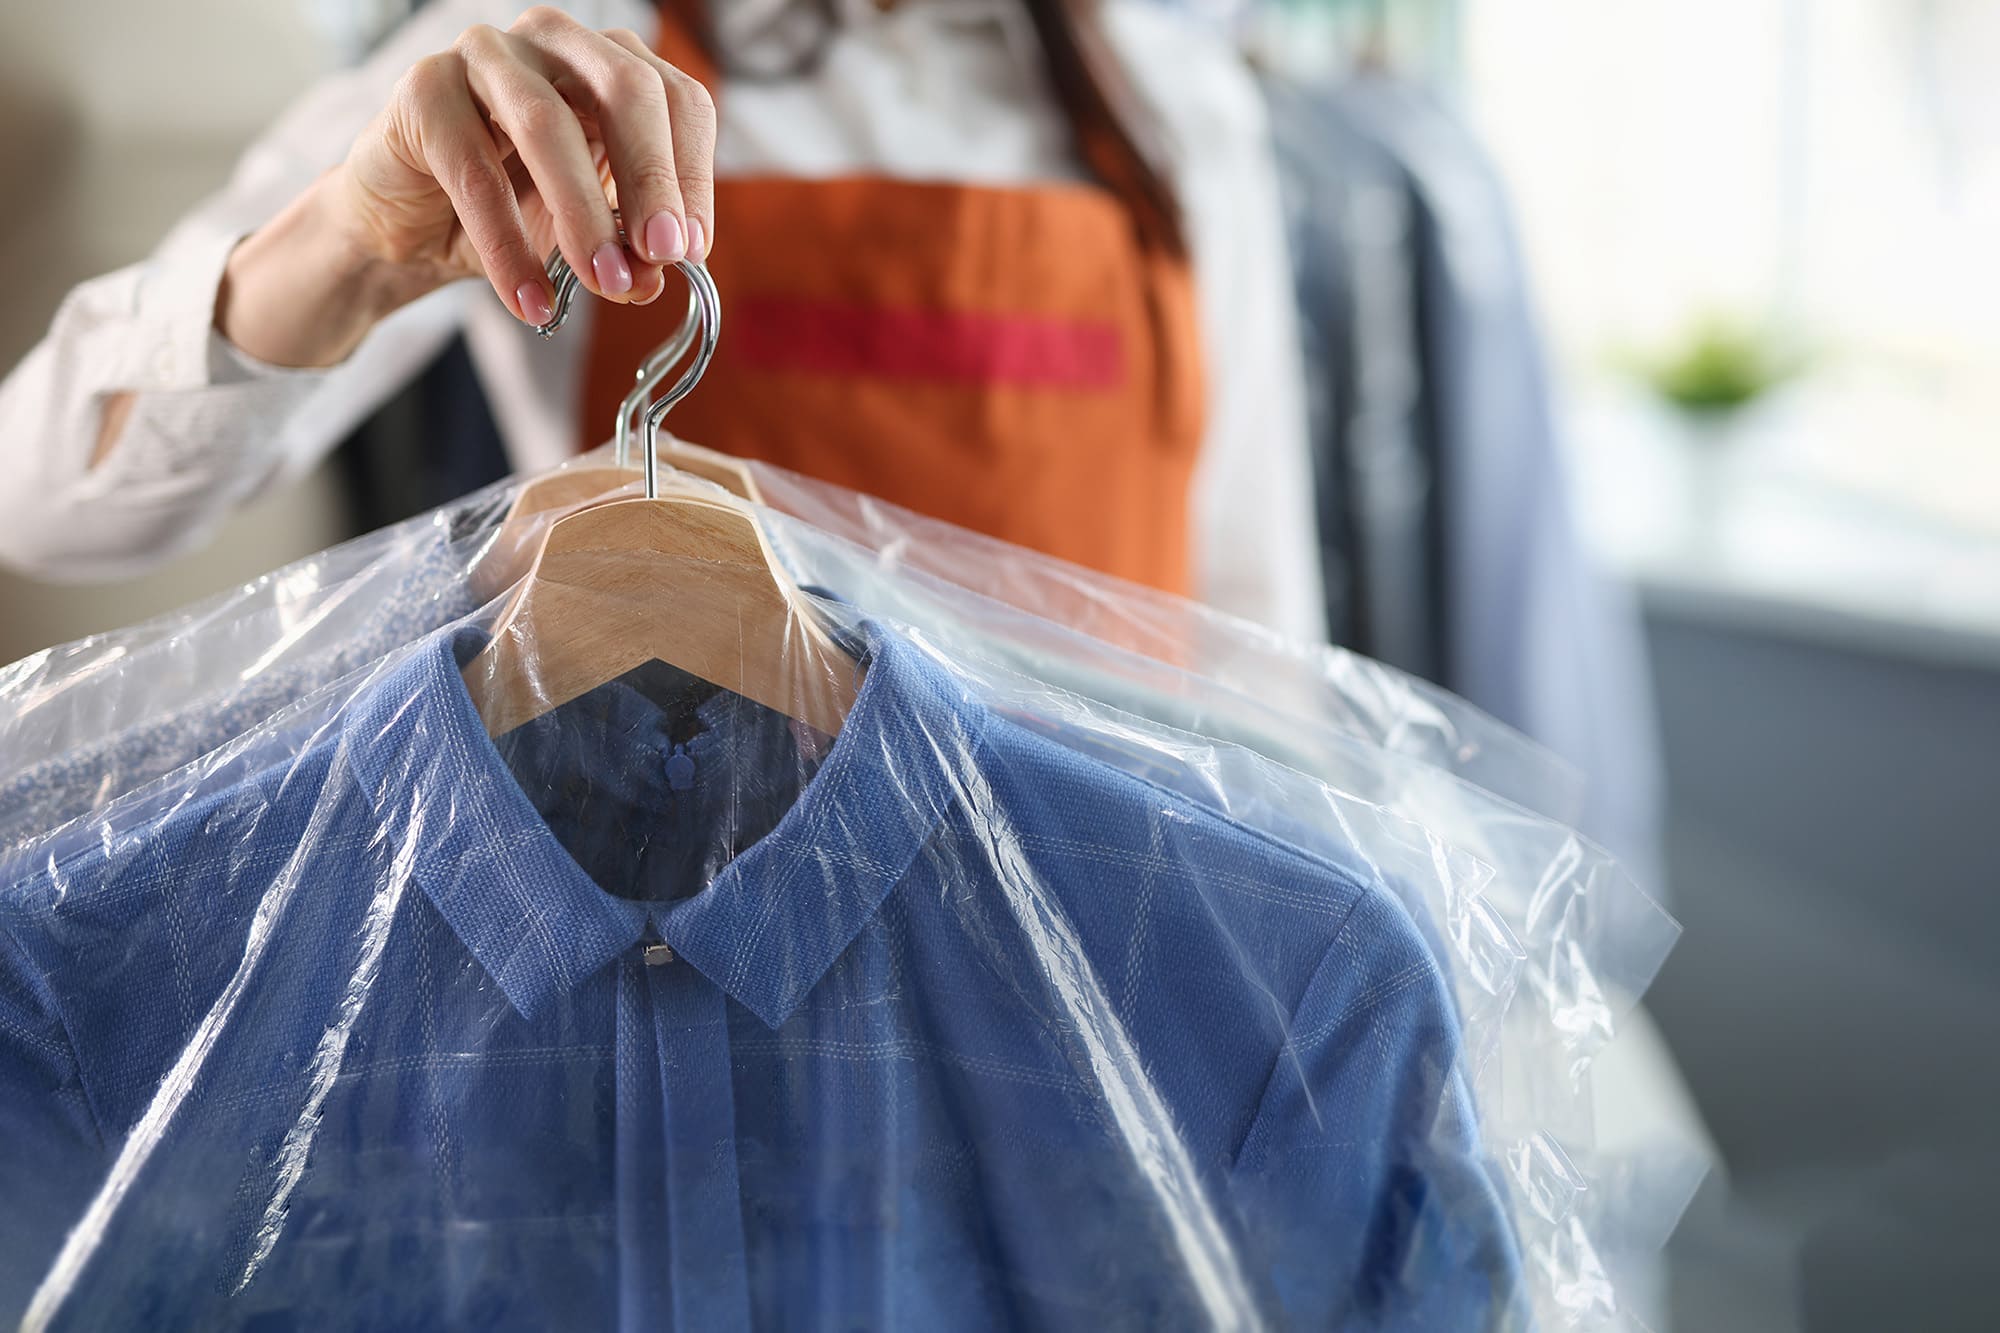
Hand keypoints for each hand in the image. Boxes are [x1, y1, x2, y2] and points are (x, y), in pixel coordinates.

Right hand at [216, 6, 715, 368]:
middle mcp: (555, 42)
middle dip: (651, 180)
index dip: (693, 175)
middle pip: (627, 91)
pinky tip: (532, 301)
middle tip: (661, 256)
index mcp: (611, 65)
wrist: (412, 227)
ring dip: (584, 213)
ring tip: (605, 283)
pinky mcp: (424, 90)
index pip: (678, 101)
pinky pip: (475, 173)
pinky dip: (508, 247)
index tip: (692, 250)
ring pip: (547, 123)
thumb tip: (658, 276)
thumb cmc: (511, 212)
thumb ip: (629, 249)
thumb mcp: (589, 235)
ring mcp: (487, 54)